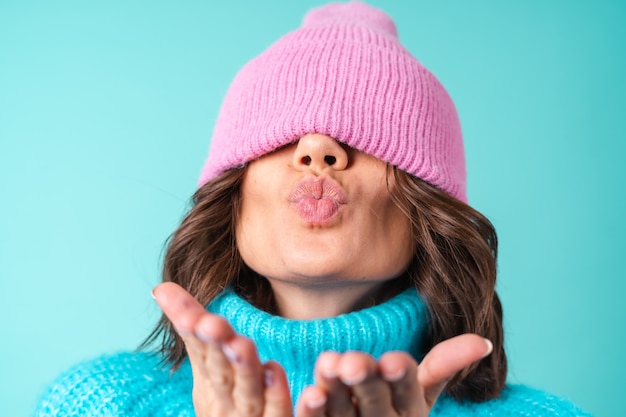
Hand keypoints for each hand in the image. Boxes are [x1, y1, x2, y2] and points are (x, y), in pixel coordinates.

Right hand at [153, 282, 291, 416]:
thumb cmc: (228, 408)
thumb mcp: (209, 371)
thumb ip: (193, 330)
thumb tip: (161, 288)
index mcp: (210, 386)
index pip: (201, 352)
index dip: (193, 331)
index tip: (193, 312)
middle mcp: (226, 404)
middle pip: (221, 373)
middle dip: (216, 349)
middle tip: (212, 324)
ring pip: (248, 394)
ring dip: (245, 370)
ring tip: (242, 344)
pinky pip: (277, 414)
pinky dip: (277, 397)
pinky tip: (276, 371)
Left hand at [296, 335, 491, 416]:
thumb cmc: (395, 409)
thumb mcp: (421, 391)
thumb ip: (444, 365)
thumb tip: (483, 341)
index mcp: (411, 410)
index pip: (410, 392)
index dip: (402, 378)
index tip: (392, 360)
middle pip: (376, 403)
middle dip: (367, 383)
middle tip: (353, 362)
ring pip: (345, 413)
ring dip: (336, 392)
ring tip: (328, 365)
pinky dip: (314, 413)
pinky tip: (310, 393)